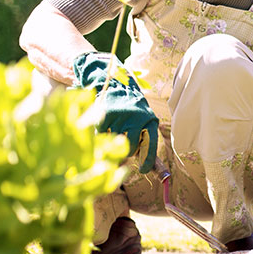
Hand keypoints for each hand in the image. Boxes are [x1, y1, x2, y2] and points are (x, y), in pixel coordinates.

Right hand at [73, 51, 157, 172]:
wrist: (116, 82)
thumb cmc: (131, 107)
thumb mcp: (143, 119)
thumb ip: (143, 138)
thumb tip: (146, 166)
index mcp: (150, 120)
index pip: (151, 146)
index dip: (147, 161)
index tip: (142, 171)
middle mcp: (138, 118)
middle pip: (130, 148)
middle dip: (126, 150)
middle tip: (123, 143)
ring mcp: (122, 116)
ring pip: (113, 142)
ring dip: (112, 139)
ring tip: (115, 126)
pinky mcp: (106, 113)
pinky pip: (101, 133)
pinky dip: (101, 131)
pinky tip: (106, 121)